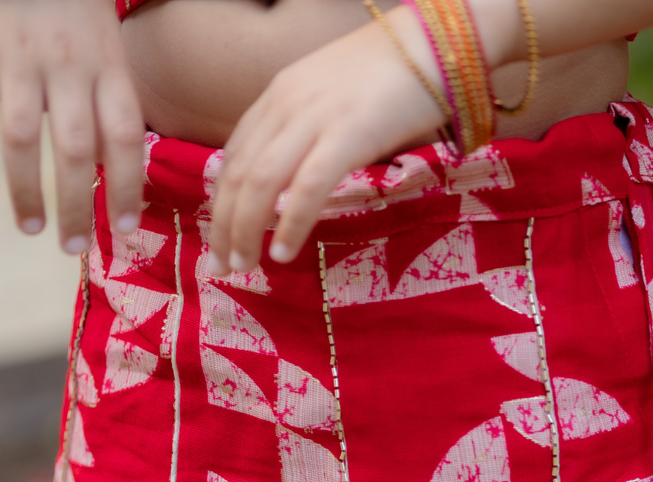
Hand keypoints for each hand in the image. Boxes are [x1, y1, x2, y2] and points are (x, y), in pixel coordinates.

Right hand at [0, 0, 146, 250]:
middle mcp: (65, 65)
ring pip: (22, 138)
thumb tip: (116, 178)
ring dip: (26, 191)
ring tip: (32, 228)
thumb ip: (110, 106)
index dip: (128, 186)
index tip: (125, 228)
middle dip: (75, 205)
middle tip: (72, 247)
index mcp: (107, 66)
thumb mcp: (107, 51)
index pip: (125, 136)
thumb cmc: (73, 15)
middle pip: (75, 149)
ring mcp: (18, 57)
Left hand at [208, 7, 448, 271]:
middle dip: (222, 225)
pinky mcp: (347, 134)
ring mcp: (315, 118)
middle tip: (220, 266)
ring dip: (246, 230)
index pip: (234, 156)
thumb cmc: (392, 77)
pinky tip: (283, 252)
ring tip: (245, 266)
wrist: (435, 44)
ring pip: (261, 182)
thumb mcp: (331, 97)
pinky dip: (291, 223)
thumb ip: (307, 129)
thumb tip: (295, 177)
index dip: (219, 202)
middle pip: (238, 174)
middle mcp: (287, 104)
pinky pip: (308, 186)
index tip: (218, 238)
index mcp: (279, 95)